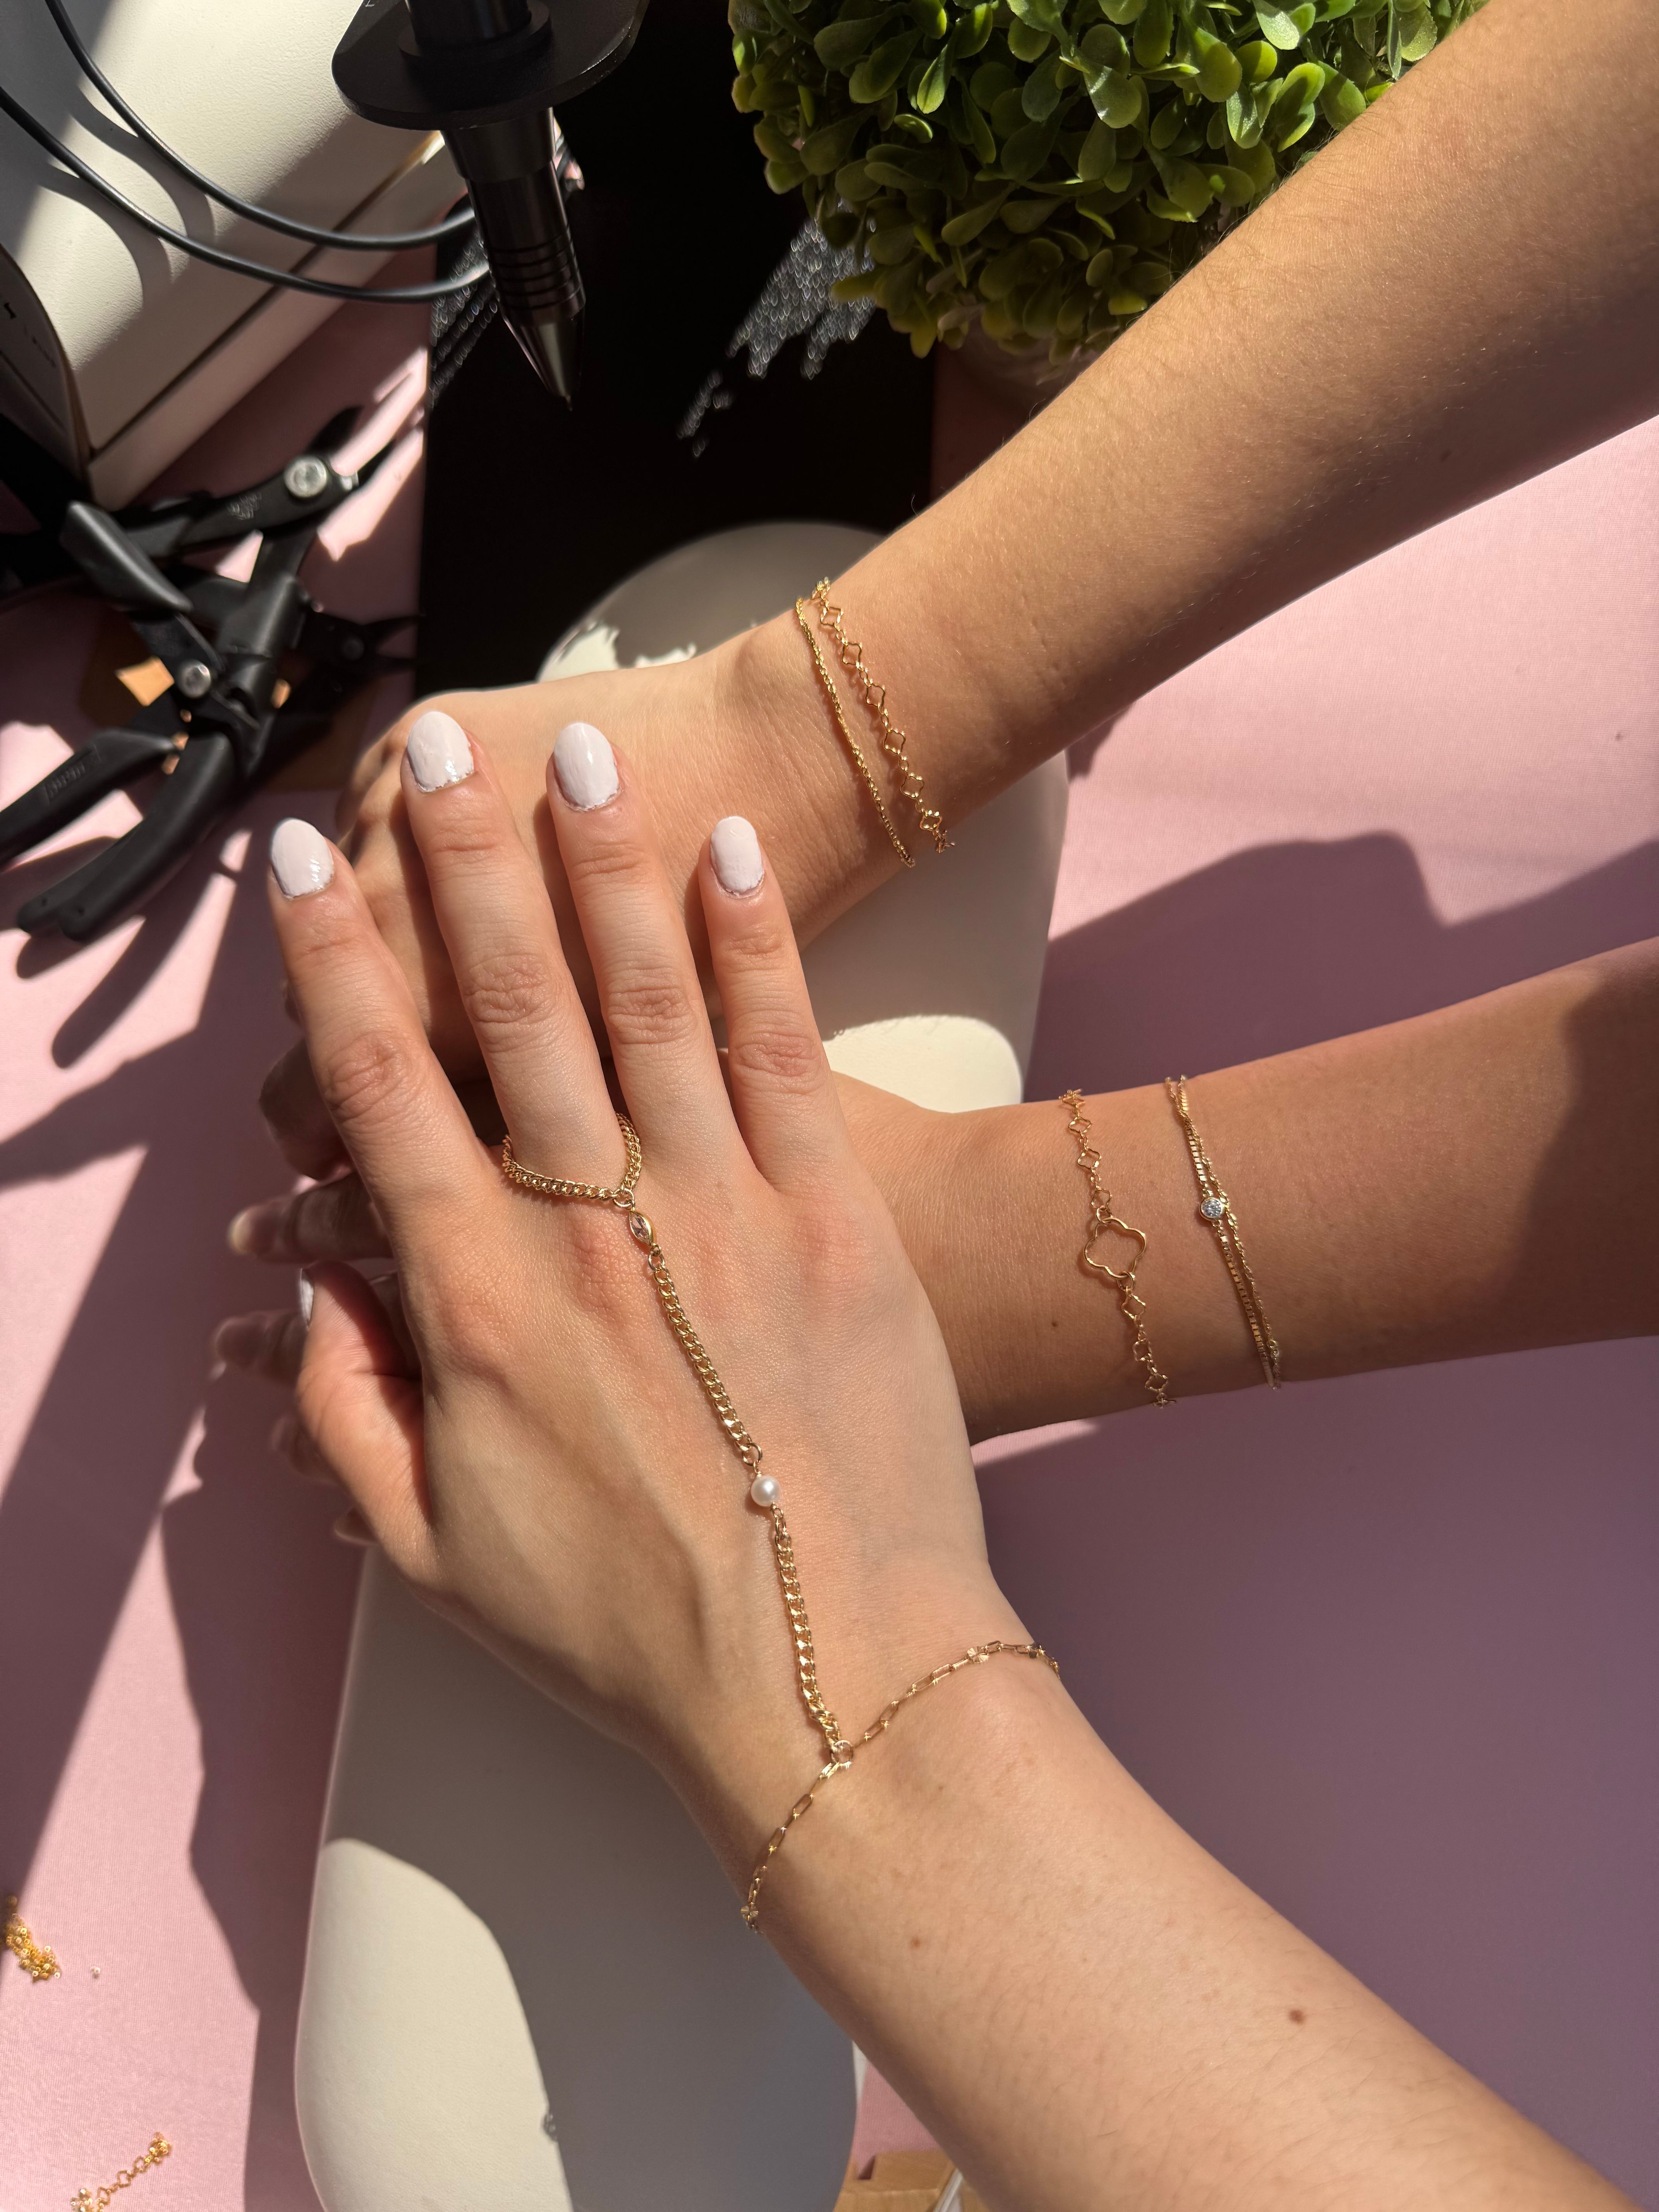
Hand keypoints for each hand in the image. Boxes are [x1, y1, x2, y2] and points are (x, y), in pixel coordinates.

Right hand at [215, 717, 1023, 1870]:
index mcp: (480, 1304)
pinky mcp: (830, 1219)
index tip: (308, 868)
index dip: (337, 967)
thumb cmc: (629, 1623)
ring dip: (602, 862)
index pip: (382, 1093)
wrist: (829, 1669)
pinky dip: (750, 944)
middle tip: (431, 746)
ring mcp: (718, 1211)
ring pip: (644, 998)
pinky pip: (782, 1050)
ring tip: (574, 743)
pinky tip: (723, 848)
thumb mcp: (434, 1552)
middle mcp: (587, 1231)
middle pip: (506, 1008)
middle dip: (463, 861)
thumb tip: (300, 1292)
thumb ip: (346, 1412)